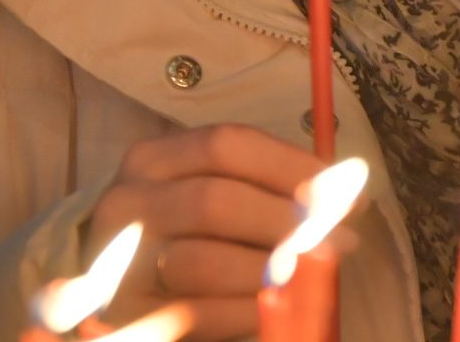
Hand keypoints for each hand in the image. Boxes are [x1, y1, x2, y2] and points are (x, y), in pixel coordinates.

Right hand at [88, 124, 326, 338]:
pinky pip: (192, 314)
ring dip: (269, 271)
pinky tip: (275, 307)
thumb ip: (268, 189)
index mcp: (154, 159)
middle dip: (286, 223)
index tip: (343, 194)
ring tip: (308, 277)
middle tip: (340, 244)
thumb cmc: (186, 236)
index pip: (227, 144)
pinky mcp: (123, 314)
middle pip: (215, 200)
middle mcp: (127, 202)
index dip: (291, 166)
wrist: (120, 289)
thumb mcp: (217, 196)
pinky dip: (244, 310)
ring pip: (202, 261)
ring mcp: (116, 261)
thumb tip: (342, 194)